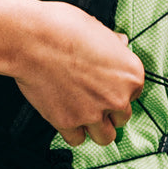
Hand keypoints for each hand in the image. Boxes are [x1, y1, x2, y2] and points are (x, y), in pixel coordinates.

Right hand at [14, 2, 144, 147]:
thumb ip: (113, 44)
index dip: (119, 90)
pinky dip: (72, 132)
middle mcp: (117, 97)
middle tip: (93, 99)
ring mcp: (93, 113)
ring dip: (96, 128)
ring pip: (105, 137)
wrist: (32, 40)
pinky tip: (67, 118)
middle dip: (108, 111)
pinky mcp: (68, 122)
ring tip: (83, 114)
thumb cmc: (63, 29)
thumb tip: (120, 43)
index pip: (135, 94)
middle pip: (122, 118)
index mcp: (131, 74)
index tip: (107, 87)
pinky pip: (77, 139)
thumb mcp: (99, 29)